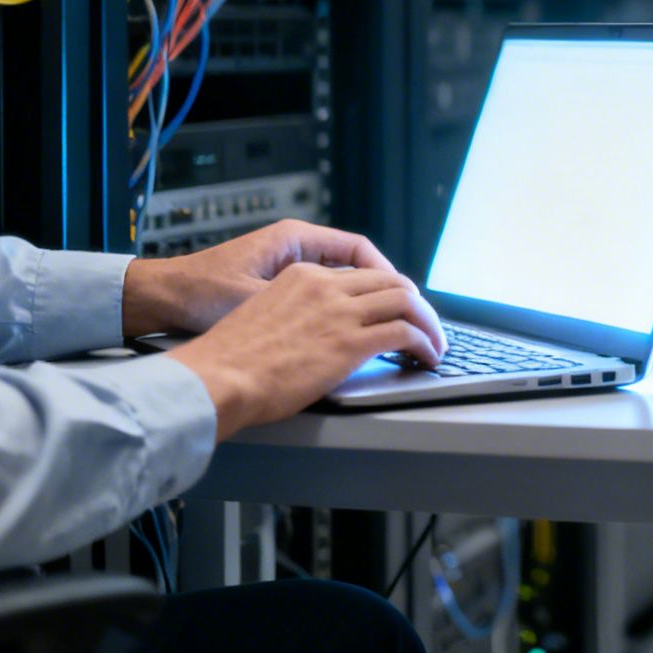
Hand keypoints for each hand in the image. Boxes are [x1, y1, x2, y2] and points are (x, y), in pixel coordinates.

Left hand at [122, 220, 397, 337]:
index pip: (359, 250)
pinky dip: (343, 310)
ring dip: (367, 302)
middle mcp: (296, 247)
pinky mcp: (278, 284)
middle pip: (359, 264)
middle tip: (408, 319)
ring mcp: (288, 266)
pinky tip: (351, 333)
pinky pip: (325, 292)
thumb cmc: (201, 293)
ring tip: (388, 328)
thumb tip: (348, 321)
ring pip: (344, 279)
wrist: (162, 298)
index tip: (405, 302)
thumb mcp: (256, 298)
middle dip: (386, 291)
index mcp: (296, 239)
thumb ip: (304, 306)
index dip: (388, 277)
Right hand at [167, 264, 446, 439]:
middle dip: (417, 305)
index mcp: (303, 275)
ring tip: (435, 344)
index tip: (399, 309)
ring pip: (407, 302)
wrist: (217, 377)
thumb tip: (314, 333)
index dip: (389, 292)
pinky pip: (406, 333)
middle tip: (426, 326)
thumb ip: (296, 313)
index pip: (362, 274)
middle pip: (393, 282)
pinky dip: (425, 343)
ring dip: (429, 324)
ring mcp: (341, 312)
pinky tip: (427, 357)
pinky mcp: (351, 342)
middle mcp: (326, 287)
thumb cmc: (230, 360)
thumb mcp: (262, 314)